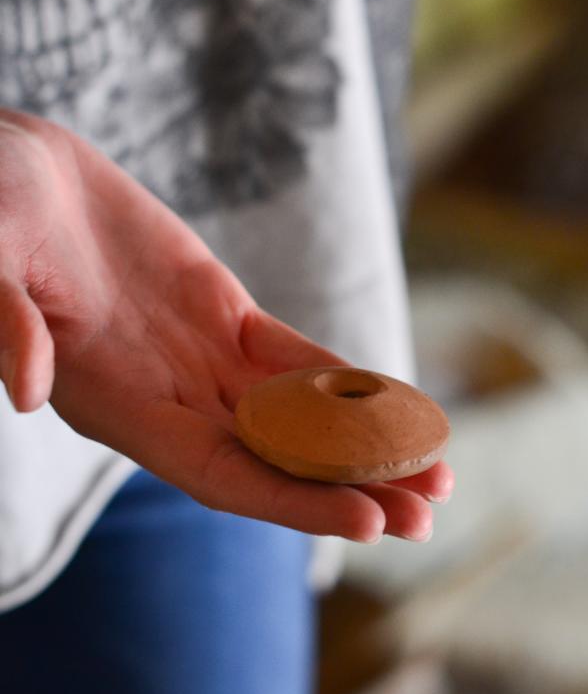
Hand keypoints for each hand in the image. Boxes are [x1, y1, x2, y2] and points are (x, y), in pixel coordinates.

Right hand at [0, 111, 451, 543]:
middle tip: (428, 518)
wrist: (16, 171)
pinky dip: (357, 386)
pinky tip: (404, 409)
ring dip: (370, 450)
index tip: (366, 522)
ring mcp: (206, 363)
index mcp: (116, 406)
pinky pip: (305, 362)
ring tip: (438, 476)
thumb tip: (23, 389)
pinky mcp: (231, 320)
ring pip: (305, 420)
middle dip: (354, 491)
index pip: (220, 474)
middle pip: (278, 462)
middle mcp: (171, 400)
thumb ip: (5, 323)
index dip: (292, 501)